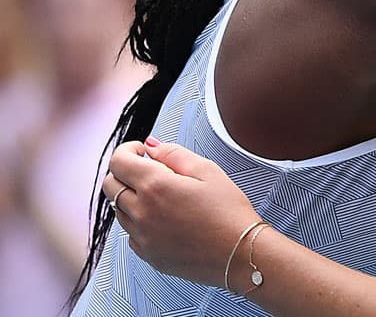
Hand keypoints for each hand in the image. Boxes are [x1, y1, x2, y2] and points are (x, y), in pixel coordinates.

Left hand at [102, 139, 259, 287]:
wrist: (240, 254)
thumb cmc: (229, 213)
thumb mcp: (209, 171)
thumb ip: (175, 154)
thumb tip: (152, 146)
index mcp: (156, 186)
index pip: (119, 162)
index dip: (128, 150)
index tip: (142, 151)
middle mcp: (141, 212)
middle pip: (110, 185)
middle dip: (125, 172)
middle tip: (149, 171)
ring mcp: (141, 236)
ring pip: (118, 209)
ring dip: (131, 197)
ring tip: (162, 197)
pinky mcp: (147, 254)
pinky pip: (130, 233)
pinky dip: (139, 222)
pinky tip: (164, 219)